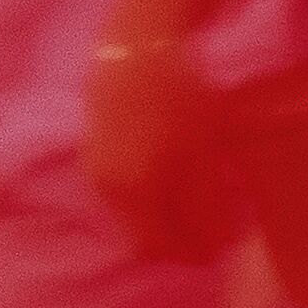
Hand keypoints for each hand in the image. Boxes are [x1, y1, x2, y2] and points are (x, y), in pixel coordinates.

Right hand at [79, 34, 223, 259]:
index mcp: (134, 190)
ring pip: (128, 213)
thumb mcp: (203, 152)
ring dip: (158, 218)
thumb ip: (203, 202)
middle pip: (138, 233)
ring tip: (192, 211)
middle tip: (207, 240)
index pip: (156, 243)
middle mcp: (106, 186)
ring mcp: (95, 168)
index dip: (186, 253)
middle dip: (173, 239)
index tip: (213, 255)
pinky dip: (145, 198)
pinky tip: (169, 185)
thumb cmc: (180, 99)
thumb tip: (210, 241)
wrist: (137, 52)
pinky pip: (120, 191)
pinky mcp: (93, 151)